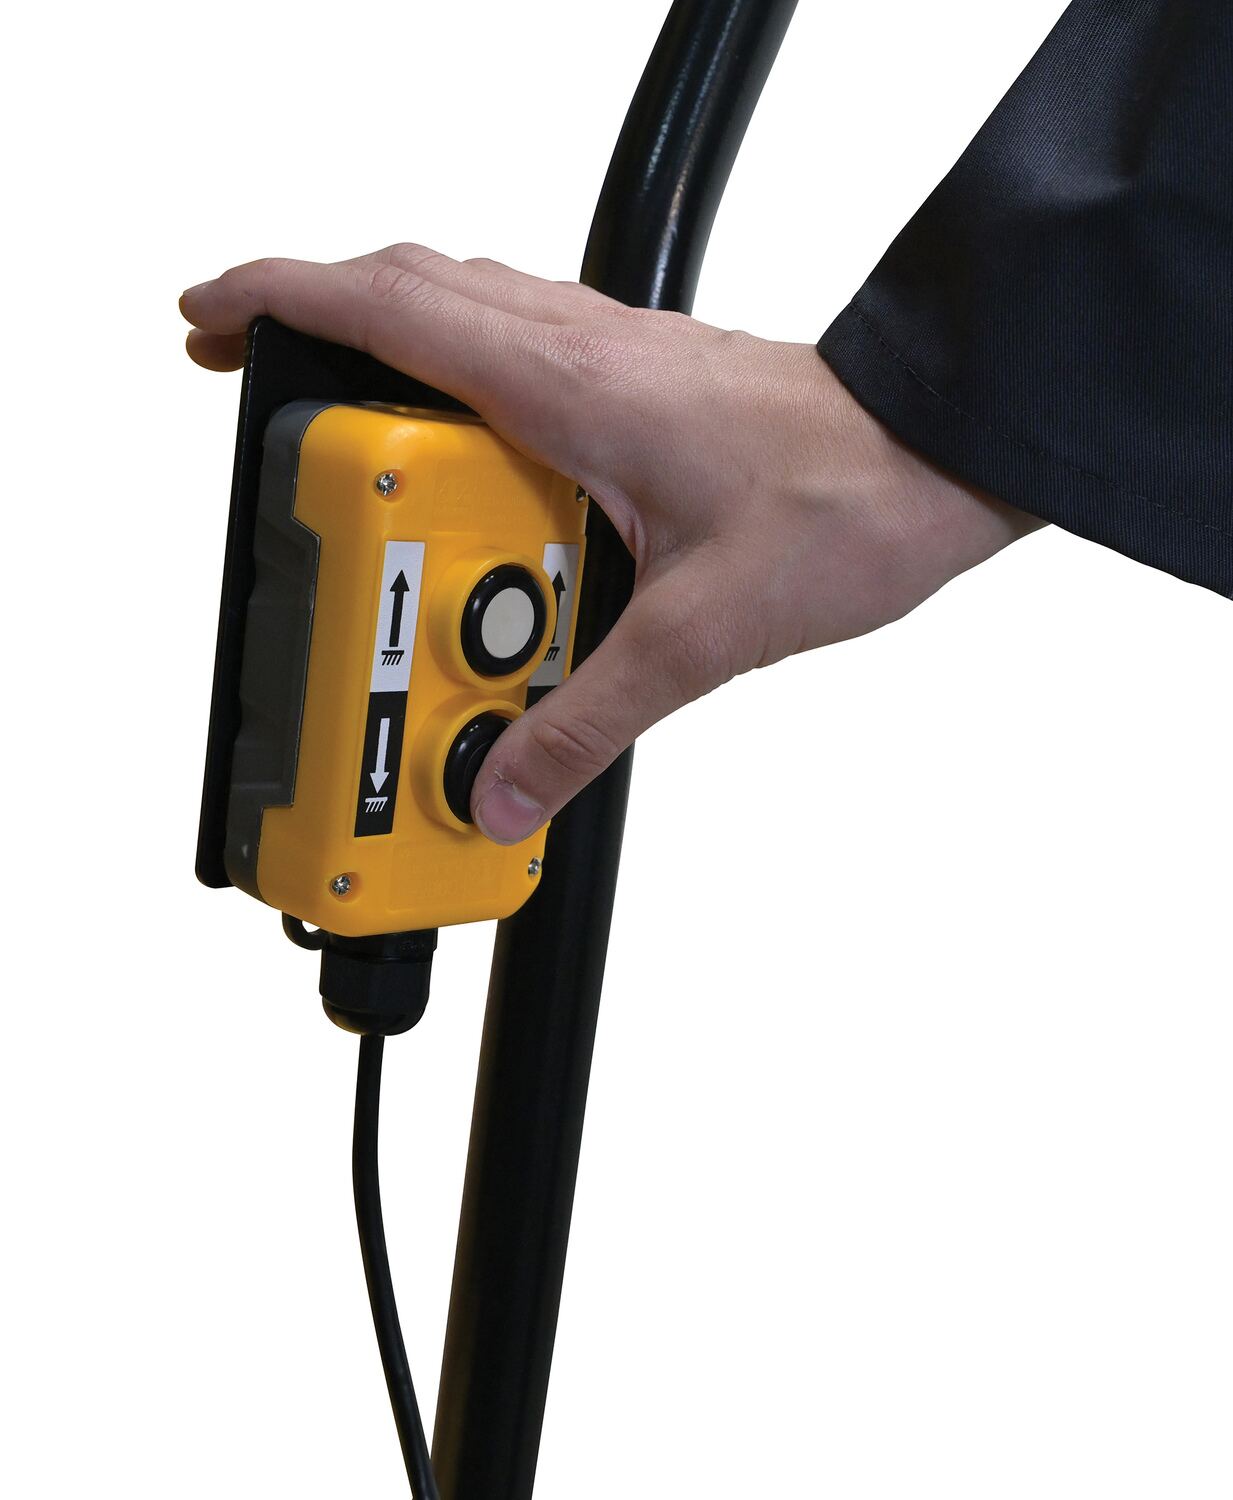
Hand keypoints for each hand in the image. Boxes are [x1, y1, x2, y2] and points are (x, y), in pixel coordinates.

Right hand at [181, 244, 1039, 843]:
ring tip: (354, 450)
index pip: (390, 308)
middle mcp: (585, 349)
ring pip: (467, 318)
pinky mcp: (648, 383)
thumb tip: (508, 783)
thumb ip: (589, 721)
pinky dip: (468, 393)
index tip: (211, 325)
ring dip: (393, 359)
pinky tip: (474, 475)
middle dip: (313, 323)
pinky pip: (526, 361)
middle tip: (257, 387)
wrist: (947, 454)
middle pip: (411, 296)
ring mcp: (617, 356)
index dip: (282, 300)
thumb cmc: (851, 504)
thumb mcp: (700, 636)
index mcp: (572, 386)